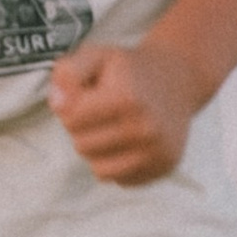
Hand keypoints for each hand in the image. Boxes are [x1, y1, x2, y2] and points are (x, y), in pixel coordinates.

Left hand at [49, 38, 196, 184]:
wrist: (178, 78)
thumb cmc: (129, 69)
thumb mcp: (97, 56)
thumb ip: (68, 73)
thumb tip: (58, 105)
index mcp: (127, 98)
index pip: (71, 120)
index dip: (70, 106)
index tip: (85, 96)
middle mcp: (146, 129)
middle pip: (82, 147)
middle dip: (83, 130)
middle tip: (100, 113)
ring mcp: (158, 151)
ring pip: (100, 170)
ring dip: (98, 152)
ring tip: (112, 130)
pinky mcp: (164, 167)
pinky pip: (122, 180)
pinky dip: (119, 164)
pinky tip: (129, 142)